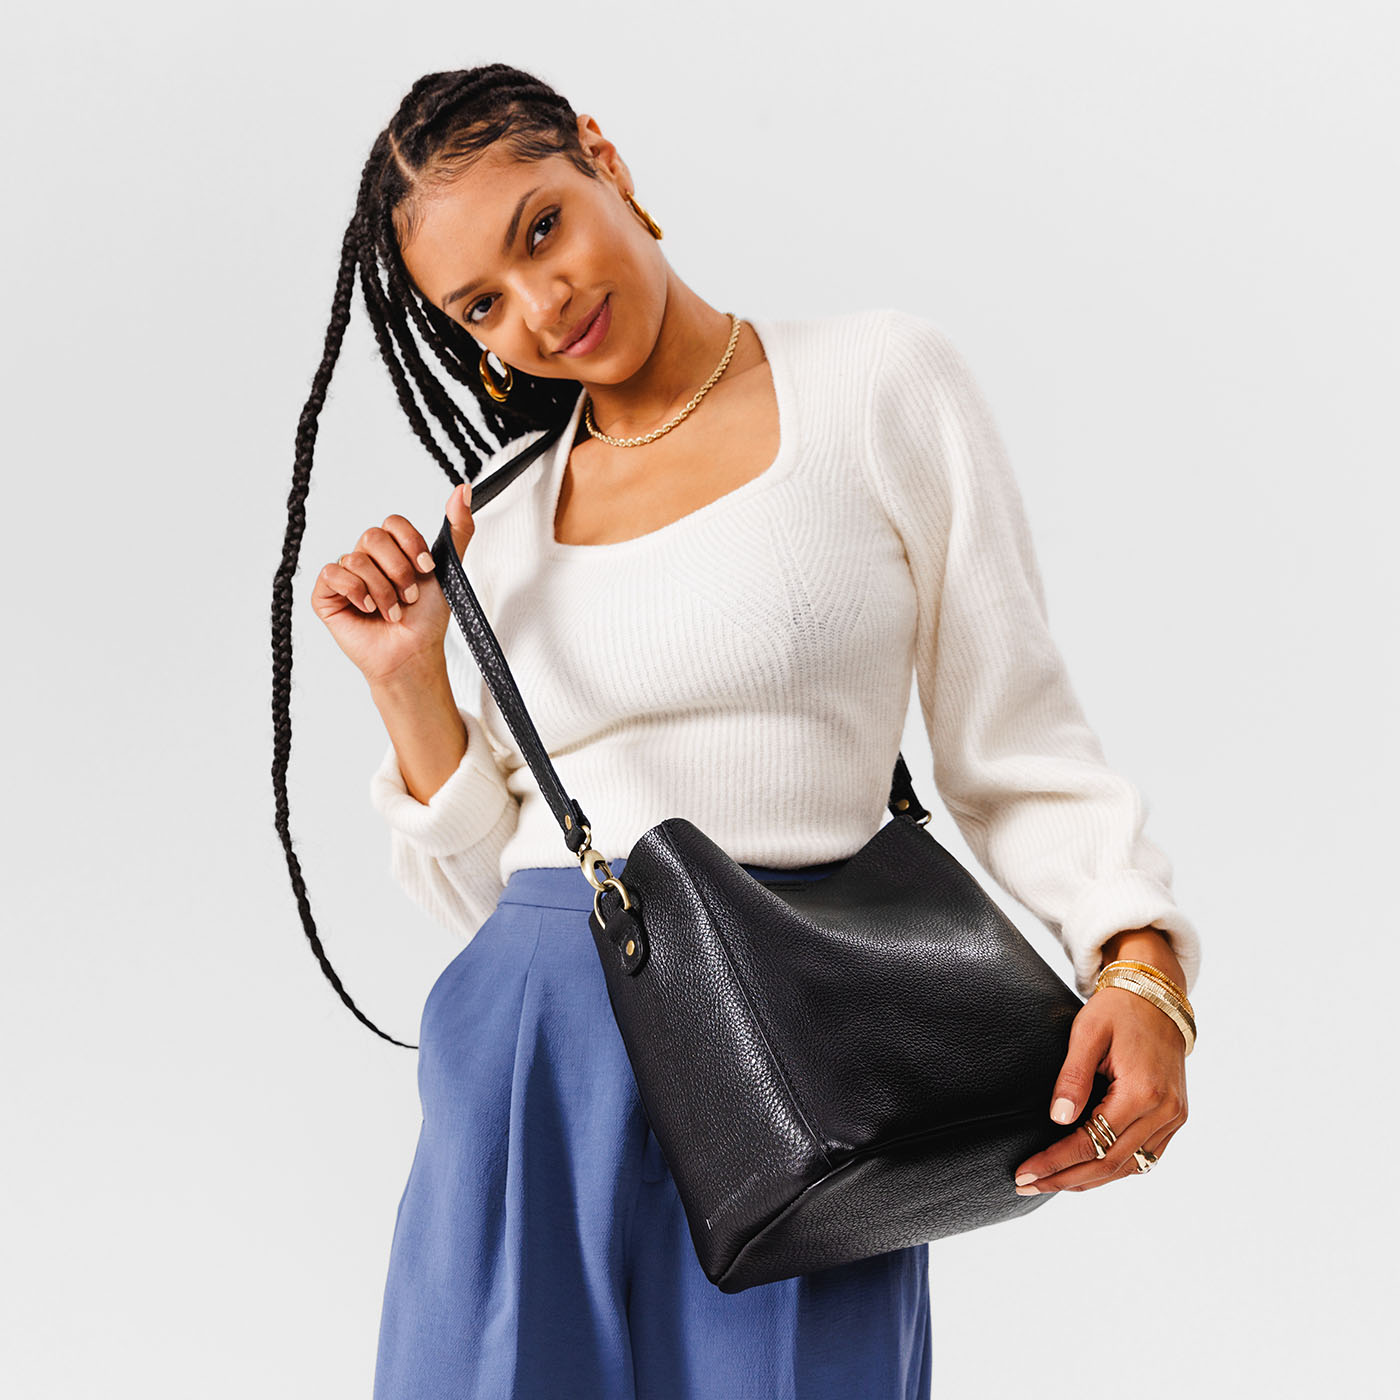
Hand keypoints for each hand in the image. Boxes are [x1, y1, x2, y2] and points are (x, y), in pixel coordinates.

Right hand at [310, 482, 475, 686]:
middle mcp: (367, 558)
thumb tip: (463, 489)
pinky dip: (356, 592)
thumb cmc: (427, 619)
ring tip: (393, 612)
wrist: (413, 654)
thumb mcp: (449, 570)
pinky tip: (368, 609)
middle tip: (410, 597)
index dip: (410, 544)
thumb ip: (458, 530)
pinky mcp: (327, 595)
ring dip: (383, 590)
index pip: (393, 523)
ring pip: (356, 559)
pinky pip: (332, 574)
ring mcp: (346, 576)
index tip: (426, 569)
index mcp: (393, 550)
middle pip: (373, 536)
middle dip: (398, 571)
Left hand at [1011, 984, 1188, 1194]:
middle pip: (1110, 1164)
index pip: (1093, 1143)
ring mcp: (1173, 1118)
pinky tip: (1085, 1170)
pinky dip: (1113, 1168)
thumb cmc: (1118, 1010)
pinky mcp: (1174, 1118)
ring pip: (1129, 1167)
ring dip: (1088, 1180)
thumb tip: (1058, 1119)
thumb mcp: (1087, 1033)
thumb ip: (1073, 1077)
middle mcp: (1164, 1112)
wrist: (1157, 997)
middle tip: (1025, 1184)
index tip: (1025, 1172)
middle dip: (1064, 1178)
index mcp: (1143, 1092)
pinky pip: (1144, 1156)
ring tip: (1049, 1182)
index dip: (1056, 1162)